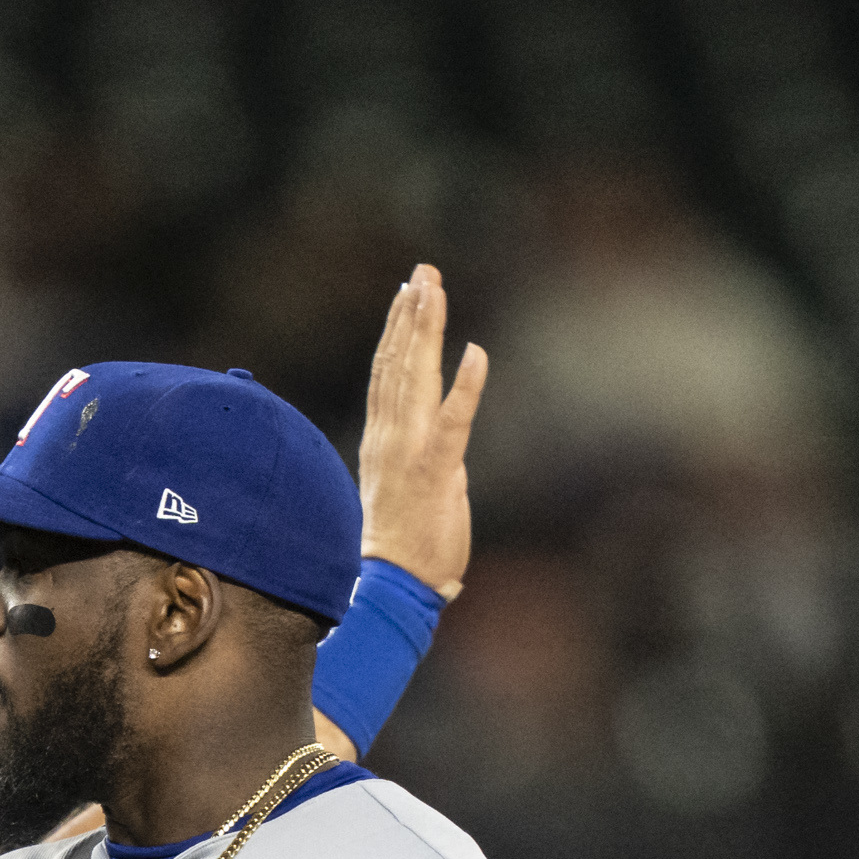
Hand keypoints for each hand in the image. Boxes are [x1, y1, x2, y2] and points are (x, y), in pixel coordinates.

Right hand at [352, 265, 488, 599]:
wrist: (394, 586)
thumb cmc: (405, 548)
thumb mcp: (410, 490)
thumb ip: (424, 458)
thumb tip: (444, 444)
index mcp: (382, 440)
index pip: (387, 373)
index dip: (397, 330)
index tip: (408, 293)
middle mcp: (391, 437)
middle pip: (398, 362)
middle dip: (411, 313)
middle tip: (423, 271)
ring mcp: (410, 450)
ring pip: (415, 377)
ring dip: (426, 330)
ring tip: (433, 288)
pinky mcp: (435, 468)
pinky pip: (453, 418)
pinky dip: (465, 385)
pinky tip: (476, 351)